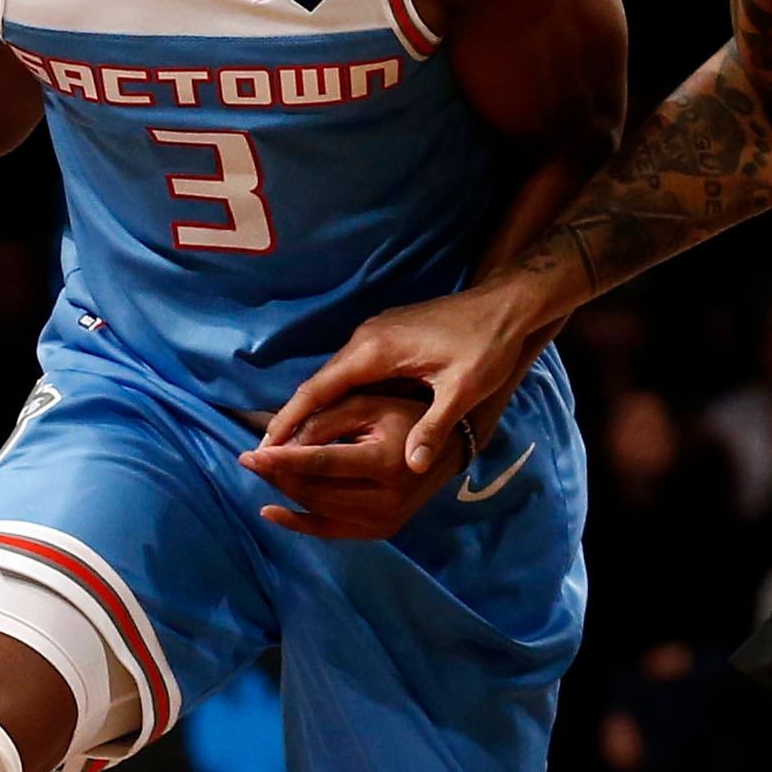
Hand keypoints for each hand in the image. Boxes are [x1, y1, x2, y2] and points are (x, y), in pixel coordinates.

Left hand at [238, 386, 461, 542]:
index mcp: (388, 462)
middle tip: (249, 458)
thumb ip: (324, 422)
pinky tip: (271, 511)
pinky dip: (298, 522)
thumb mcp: (367, 406)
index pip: (323, 463)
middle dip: (278, 475)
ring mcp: (386, 520)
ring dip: (285, 492)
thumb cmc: (405, 415)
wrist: (447, 448)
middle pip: (316, 490)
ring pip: (319, 510)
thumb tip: (279, 444)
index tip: (250, 453)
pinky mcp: (381, 531)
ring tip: (261, 473)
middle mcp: (388, 498)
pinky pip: (331, 530)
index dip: (283, 460)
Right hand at [263, 287, 541, 481]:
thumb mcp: (463, 389)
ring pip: (334, 375)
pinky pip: (350, 368)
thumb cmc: (487, 344)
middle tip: (270, 456)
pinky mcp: (386, 335)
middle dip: (293, 418)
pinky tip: (334, 417)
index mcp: (375, 350)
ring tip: (294, 443)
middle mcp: (366, 337)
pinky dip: (336, 393)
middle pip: (319, 383)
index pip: (318, 389)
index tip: (265, 448)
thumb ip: (433, 426)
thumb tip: (412, 468)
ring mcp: (375, 333)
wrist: (507, 303)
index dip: (289, 420)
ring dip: (314, 406)